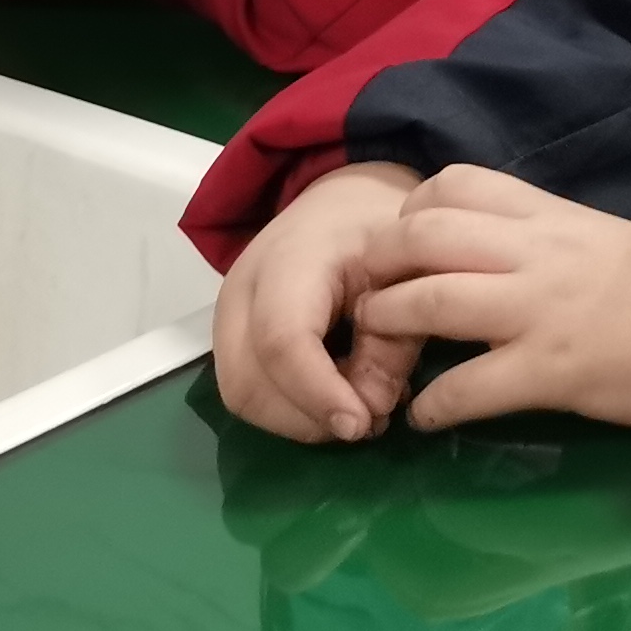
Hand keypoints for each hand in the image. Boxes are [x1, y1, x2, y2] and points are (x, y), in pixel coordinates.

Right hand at [210, 162, 422, 442]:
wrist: (341, 206)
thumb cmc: (378, 234)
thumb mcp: (404, 276)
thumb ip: (392, 344)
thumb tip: (370, 414)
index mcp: (288, 261)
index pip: (282, 340)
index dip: (318, 392)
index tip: (362, 424)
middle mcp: (241, 292)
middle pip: (248, 382)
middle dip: (307, 418)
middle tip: (369, 422)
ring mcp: (226, 317)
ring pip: (242, 396)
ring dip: (300, 420)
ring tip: (360, 411)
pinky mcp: (232, 339)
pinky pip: (250, 390)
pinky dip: (292, 409)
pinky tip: (338, 398)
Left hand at [347, 164, 630, 431]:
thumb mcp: (599, 235)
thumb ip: (543, 235)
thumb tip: (486, 248)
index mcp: (551, 214)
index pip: (456, 184)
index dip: (411, 210)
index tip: (403, 241)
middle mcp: (536, 252)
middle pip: (423, 236)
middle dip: (379, 265)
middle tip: (368, 294)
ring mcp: (538, 311)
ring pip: (429, 302)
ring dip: (387, 327)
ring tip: (379, 350)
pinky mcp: (549, 371)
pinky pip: (466, 387)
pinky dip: (432, 405)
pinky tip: (426, 415)